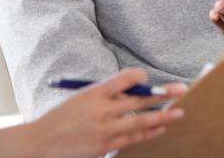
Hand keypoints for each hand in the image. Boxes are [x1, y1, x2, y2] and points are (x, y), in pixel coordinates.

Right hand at [32, 68, 185, 157]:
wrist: (41, 142)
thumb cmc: (63, 116)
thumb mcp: (82, 97)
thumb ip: (106, 94)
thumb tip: (134, 91)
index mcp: (96, 91)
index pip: (125, 78)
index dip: (140, 77)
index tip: (147, 78)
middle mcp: (102, 109)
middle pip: (139, 99)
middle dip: (163, 93)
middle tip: (181, 89)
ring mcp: (105, 130)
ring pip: (140, 121)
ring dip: (162, 116)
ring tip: (178, 112)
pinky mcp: (105, 146)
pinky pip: (132, 138)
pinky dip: (148, 132)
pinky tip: (160, 128)